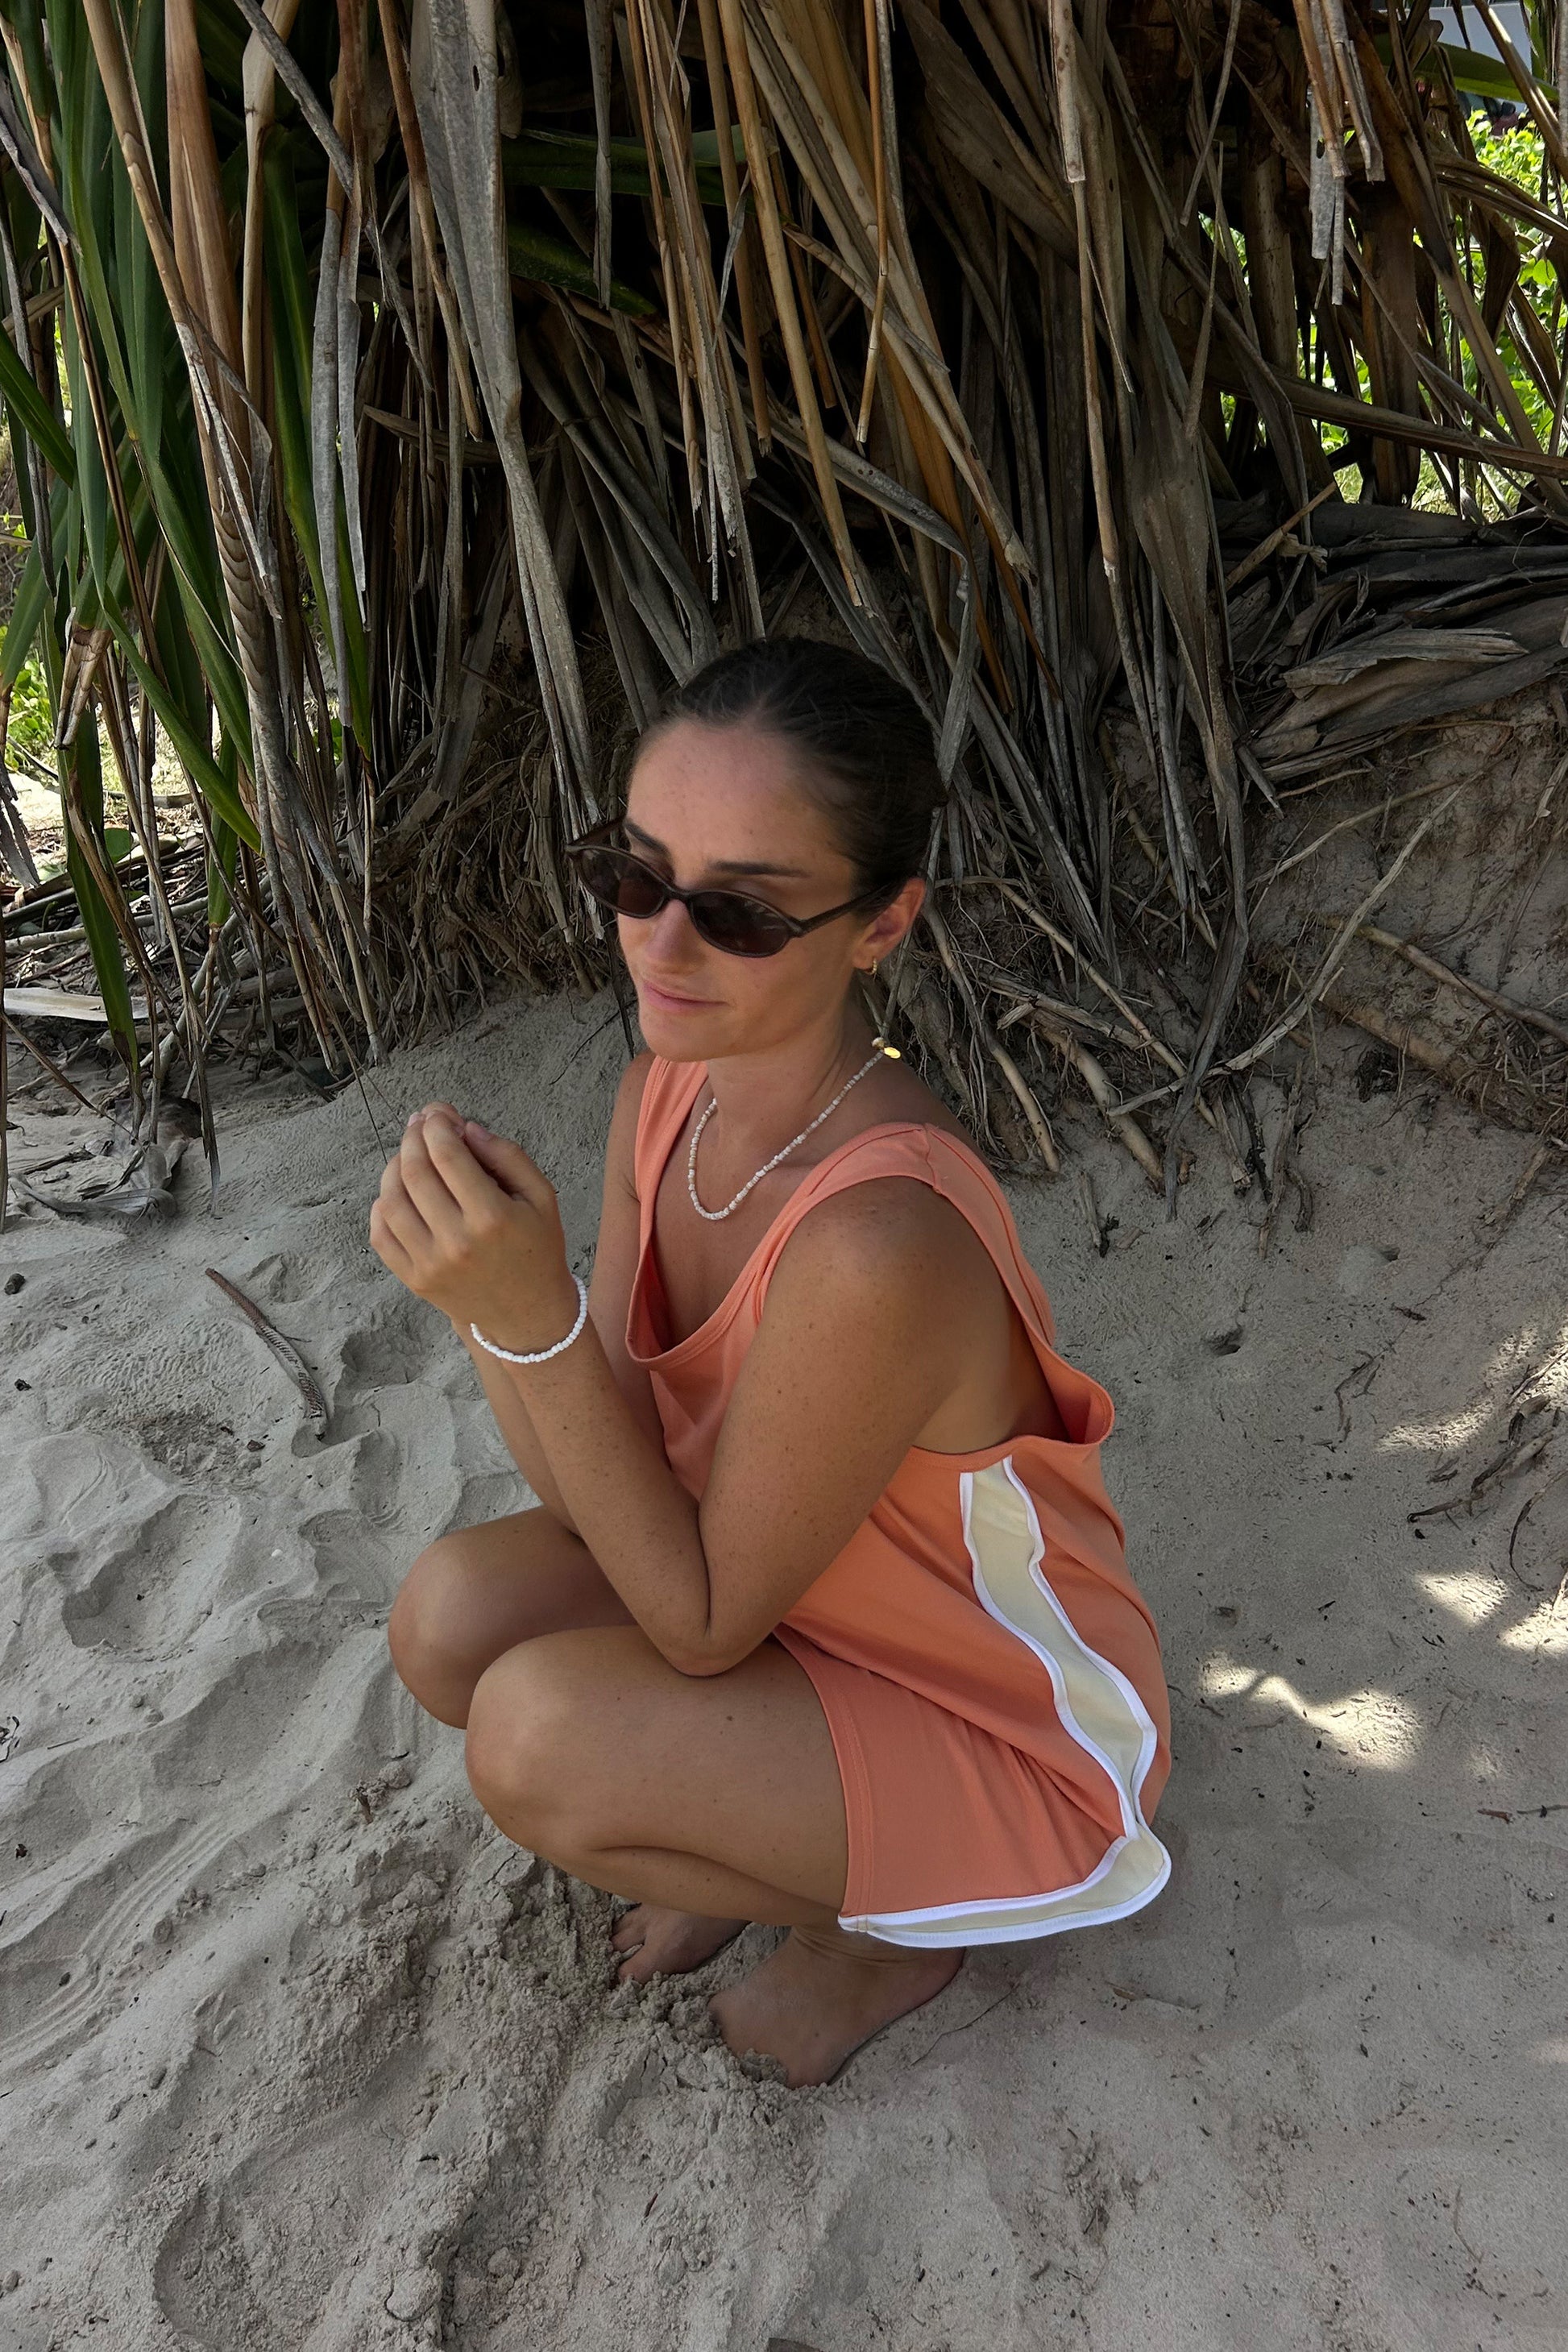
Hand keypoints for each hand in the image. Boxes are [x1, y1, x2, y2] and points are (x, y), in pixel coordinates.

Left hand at [369, 1103, 579, 1351]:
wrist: (528, 1313)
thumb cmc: (537, 1248)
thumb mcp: (542, 1196)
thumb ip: (508, 1155)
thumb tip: (466, 1128)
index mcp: (492, 1218)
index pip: (448, 1156)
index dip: (437, 1125)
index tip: (439, 1113)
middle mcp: (457, 1242)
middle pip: (415, 1173)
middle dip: (414, 1138)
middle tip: (421, 1124)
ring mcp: (430, 1264)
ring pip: (391, 1201)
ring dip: (394, 1167)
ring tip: (409, 1155)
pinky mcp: (414, 1280)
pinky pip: (381, 1235)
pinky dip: (382, 1205)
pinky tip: (398, 1191)